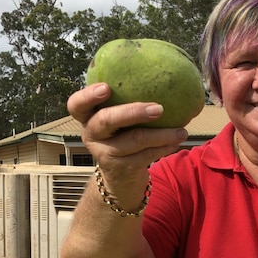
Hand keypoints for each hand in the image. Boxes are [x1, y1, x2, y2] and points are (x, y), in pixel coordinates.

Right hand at [67, 83, 187, 191]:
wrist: (120, 179)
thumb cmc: (121, 138)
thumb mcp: (117, 122)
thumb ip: (126, 103)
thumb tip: (163, 78)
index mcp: (87, 118)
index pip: (76, 104)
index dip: (88, 95)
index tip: (106, 88)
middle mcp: (91, 135)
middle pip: (106, 119)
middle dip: (133, 112)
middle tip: (159, 109)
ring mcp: (104, 154)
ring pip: (135, 140)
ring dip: (162, 134)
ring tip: (182, 131)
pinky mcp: (121, 168)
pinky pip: (146, 155)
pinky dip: (164, 147)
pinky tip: (176, 141)